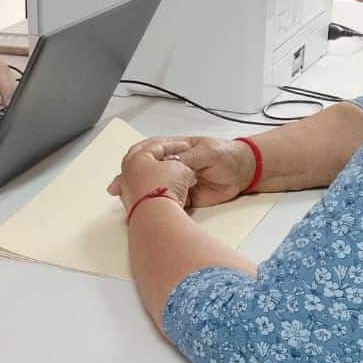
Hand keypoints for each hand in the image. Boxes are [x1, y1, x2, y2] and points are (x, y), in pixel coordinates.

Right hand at [108, 135, 255, 207]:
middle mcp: (174, 166)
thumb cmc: (227, 155)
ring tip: (128, 203)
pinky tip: (148, 212)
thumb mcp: (205, 152)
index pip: (150, 152)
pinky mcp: (186, 196)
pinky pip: (169, 201)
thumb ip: (187, 158)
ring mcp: (178, 181)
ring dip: (142, 196)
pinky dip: (160, 208)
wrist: (245, 172)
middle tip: (117, 189)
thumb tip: (169, 163)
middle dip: (131, 180)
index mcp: (176, 150)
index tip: (125, 169)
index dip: (136, 160)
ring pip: (156, 188)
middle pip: (148, 172)